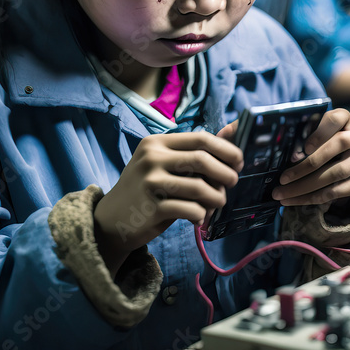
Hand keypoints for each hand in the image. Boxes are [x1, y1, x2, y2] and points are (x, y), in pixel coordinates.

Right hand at [93, 132, 242, 275]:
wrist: (111, 220)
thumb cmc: (145, 189)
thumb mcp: (161, 164)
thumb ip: (192, 152)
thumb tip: (232, 130)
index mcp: (156, 143)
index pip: (201, 138)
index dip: (226, 149)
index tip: (238, 161)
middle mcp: (151, 159)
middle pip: (202, 160)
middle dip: (226, 173)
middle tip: (233, 182)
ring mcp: (150, 183)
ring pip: (199, 188)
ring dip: (217, 198)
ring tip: (218, 203)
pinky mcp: (152, 208)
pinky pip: (191, 210)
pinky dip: (201, 215)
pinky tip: (199, 218)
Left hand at [270, 108, 349, 206]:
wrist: (344, 158)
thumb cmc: (320, 142)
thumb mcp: (312, 133)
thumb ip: (301, 137)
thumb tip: (280, 151)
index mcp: (344, 120)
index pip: (336, 119)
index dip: (321, 132)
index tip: (305, 148)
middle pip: (337, 145)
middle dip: (306, 165)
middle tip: (283, 178)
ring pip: (337, 172)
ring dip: (306, 185)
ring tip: (283, 194)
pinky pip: (339, 191)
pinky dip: (314, 197)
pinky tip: (296, 200)